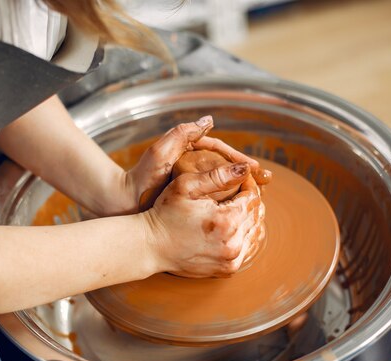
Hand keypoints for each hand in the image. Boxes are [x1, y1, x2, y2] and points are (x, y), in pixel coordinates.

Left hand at [125, 115, 271, 211]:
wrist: (123, 203)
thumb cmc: (140, 178)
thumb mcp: (160, 153)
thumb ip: (181, 134)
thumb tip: (209, 120)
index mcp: (187, 151)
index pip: (219, 151)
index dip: (238, 159)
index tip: (255, 168)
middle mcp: (190, 165)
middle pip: (225, 166)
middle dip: (247, 173)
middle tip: (267, 181)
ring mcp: (190, 183)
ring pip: (221, 182)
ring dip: (241, 187)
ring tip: (259, 195)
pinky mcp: (187, 199)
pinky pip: (212, 199)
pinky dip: (227, 202)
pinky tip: (239, 211)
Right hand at [143, 162, 262, 277]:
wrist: (151, 246)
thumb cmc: (165, 212)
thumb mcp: (186, 186)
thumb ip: (218, 175)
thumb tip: (246, 168)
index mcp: (226, 221)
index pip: (253, 197)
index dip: (248, 184)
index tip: (238, 178)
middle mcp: (233, 243)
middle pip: (257, 214)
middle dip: (249, 200)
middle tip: (236, 190)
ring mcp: (231, 260)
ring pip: (255, 231)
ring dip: (249, 218)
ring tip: (233, 207)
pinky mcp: (227, 269)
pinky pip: (247, 248)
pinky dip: (244, 236)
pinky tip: (233, 225)